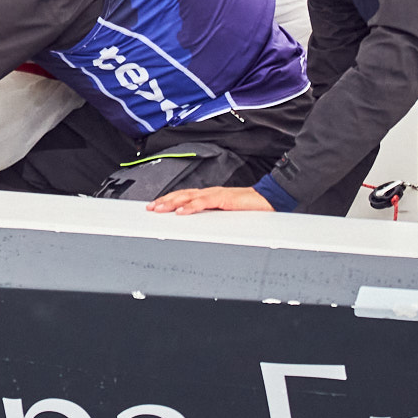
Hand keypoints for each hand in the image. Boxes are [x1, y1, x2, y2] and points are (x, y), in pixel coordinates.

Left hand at [147, 185, 275, 214]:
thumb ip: (211, 217)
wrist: (267, 200)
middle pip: (181, 195)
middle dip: (164, 201)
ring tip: (159, 209)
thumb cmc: (248, 208)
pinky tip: (181, 211)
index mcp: (209, 196)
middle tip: (150, 208)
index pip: (184, 196)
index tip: (155, 206)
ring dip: (172, 203)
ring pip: (188, 197)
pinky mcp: (224, 199)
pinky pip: (204, 202)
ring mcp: (215, 194)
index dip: (169, 200)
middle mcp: (209, 193)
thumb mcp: (225, 214)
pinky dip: (191, 207)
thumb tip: (197, 225)